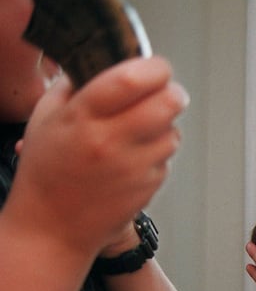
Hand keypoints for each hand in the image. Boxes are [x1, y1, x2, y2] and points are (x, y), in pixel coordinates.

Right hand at [7, 56, 187, 257]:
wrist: (53, 228)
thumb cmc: (47, 172)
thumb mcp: (46, 119)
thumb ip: (75, 86)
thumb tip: (106, 62)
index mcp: (83, 117)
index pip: (132, 79)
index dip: (155, 67)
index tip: (157, 67)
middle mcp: (112, 141)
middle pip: (168, 103)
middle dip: (173, 92)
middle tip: (166, 92)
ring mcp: (135, 166)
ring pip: (173, 131)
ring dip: (165, 125)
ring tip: (141, 130)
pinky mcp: (150, 186)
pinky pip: (167, 158)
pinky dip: (158, 152)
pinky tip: (133, 158)